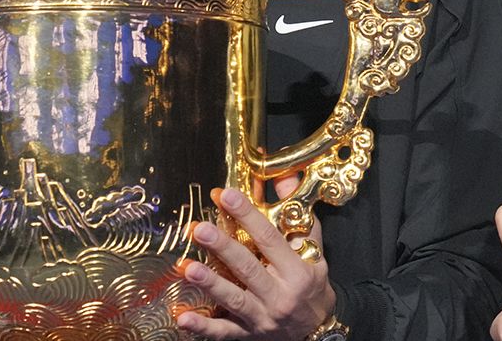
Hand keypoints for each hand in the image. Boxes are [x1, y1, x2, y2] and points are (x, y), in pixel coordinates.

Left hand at [178, 178, 334, 339]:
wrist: (319, 330)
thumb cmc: (312, 285)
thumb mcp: (314, 250)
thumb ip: (298, 216)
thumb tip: (285, 177)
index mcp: (297, 271)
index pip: (270, 239)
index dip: (247, 215)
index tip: (225, 195)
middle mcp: (280, 295)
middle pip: (248, 268)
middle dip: (222, 248)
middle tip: (199, 229)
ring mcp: (263, 318)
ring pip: (234, 300)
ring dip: (210, 284)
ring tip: (187, 267)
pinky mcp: (248, 335)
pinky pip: (223, 333)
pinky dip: (202, 327)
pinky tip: (183, 317)